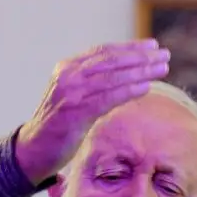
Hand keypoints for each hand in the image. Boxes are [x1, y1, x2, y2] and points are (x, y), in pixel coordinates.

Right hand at [15, 39, 170, 184]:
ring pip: (111, 77)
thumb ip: (93, 84)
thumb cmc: (59, 125)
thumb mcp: (74, 97)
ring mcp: (70, 93)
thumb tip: (125, 77)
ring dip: (140, 72)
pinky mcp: (74, 113)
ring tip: (161, 68)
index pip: (103, 51)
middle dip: (140, 56)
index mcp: (67, 68)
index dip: (129, 47)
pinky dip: (128, 91)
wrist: (34, 150)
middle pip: (110, 60)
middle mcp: (68, 76)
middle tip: (163, 55)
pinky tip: (146, 88)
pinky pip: (107, 98)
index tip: (152, 46)